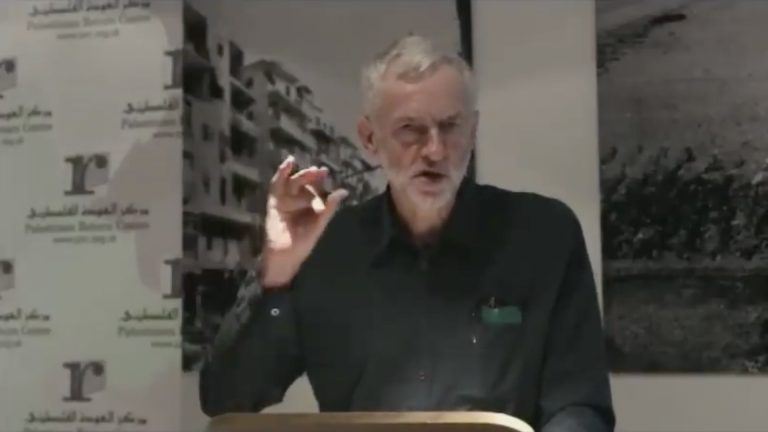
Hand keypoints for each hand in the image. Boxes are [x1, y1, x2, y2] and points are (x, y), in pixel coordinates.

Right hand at [259, 155, 347, 287]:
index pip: (316, 189)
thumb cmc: (303, 244)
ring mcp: (285, 200)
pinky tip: (288, 163)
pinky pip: (276, 186)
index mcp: (310, 206)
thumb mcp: (319, 225)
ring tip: (311, 170)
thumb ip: (330, 208)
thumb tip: (343, 191)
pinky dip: (281, 174)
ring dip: (301, 174)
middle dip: (312, 176)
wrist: (285, 257)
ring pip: (293, 182)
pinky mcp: (274, 202)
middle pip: (305, 183)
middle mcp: (298, 201)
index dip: (321, 180)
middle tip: (321, 171)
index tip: (326, 172)